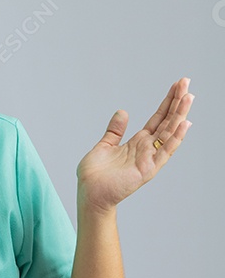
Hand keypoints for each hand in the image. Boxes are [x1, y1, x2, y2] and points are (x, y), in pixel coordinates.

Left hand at [75, 77, 194, 213]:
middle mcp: (147, 149)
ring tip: (189, 97)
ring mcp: (149, 159)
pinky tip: (184, 124)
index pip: (158, 118)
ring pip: (169, 133)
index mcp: (137, 142)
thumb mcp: (104, 145)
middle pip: (167, 122)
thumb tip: (122, 112)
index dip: (167, 102)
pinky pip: (164, 152)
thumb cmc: (95, 175)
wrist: (89, 194)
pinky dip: (175, 138)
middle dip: (177, 102)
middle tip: (187, 83)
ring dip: (180, 115)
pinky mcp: (147, 169)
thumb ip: (115, 131)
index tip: (177, 85)